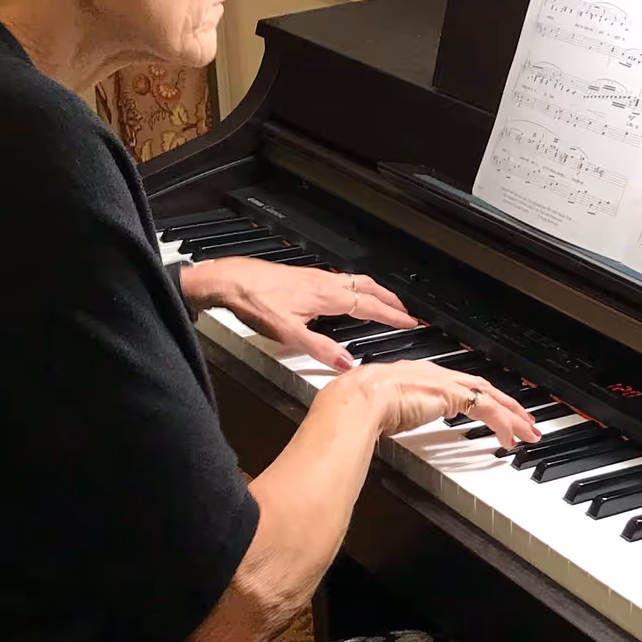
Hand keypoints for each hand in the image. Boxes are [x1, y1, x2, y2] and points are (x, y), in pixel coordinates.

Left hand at [181, 256, 418, 371]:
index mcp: (327, 296)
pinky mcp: (305, 277)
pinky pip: (342, 281)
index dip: (392, 316)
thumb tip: (348, 364)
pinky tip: (349, 297)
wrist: (230, 280)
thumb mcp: (288, 332)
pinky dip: (358, 288)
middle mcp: (326, 283)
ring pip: (356, 282)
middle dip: (390, 300)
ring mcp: (316, 278)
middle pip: (368, 288)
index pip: (369, 306)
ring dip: (376, 292)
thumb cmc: (255, 301)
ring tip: (385, 303)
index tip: (411, 323)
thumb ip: (320, 348)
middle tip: (407, 312)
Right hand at [347, 359, 539, 449]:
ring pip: (491, 398)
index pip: (462, 385)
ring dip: (513, 416)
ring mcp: (446, 383)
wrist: (359, 399)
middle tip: (525, 421)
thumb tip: (391, 426)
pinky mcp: (453, 395)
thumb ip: (396, 415)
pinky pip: (487, 410)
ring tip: (528, 432)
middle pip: (483, 388)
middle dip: (507, 406)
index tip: (493, 412)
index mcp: (421, 375)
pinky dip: (502, 424)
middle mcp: (437, 374)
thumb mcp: (386, 411)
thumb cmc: (362, 405)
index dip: (481, 399)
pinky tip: (510, 438)